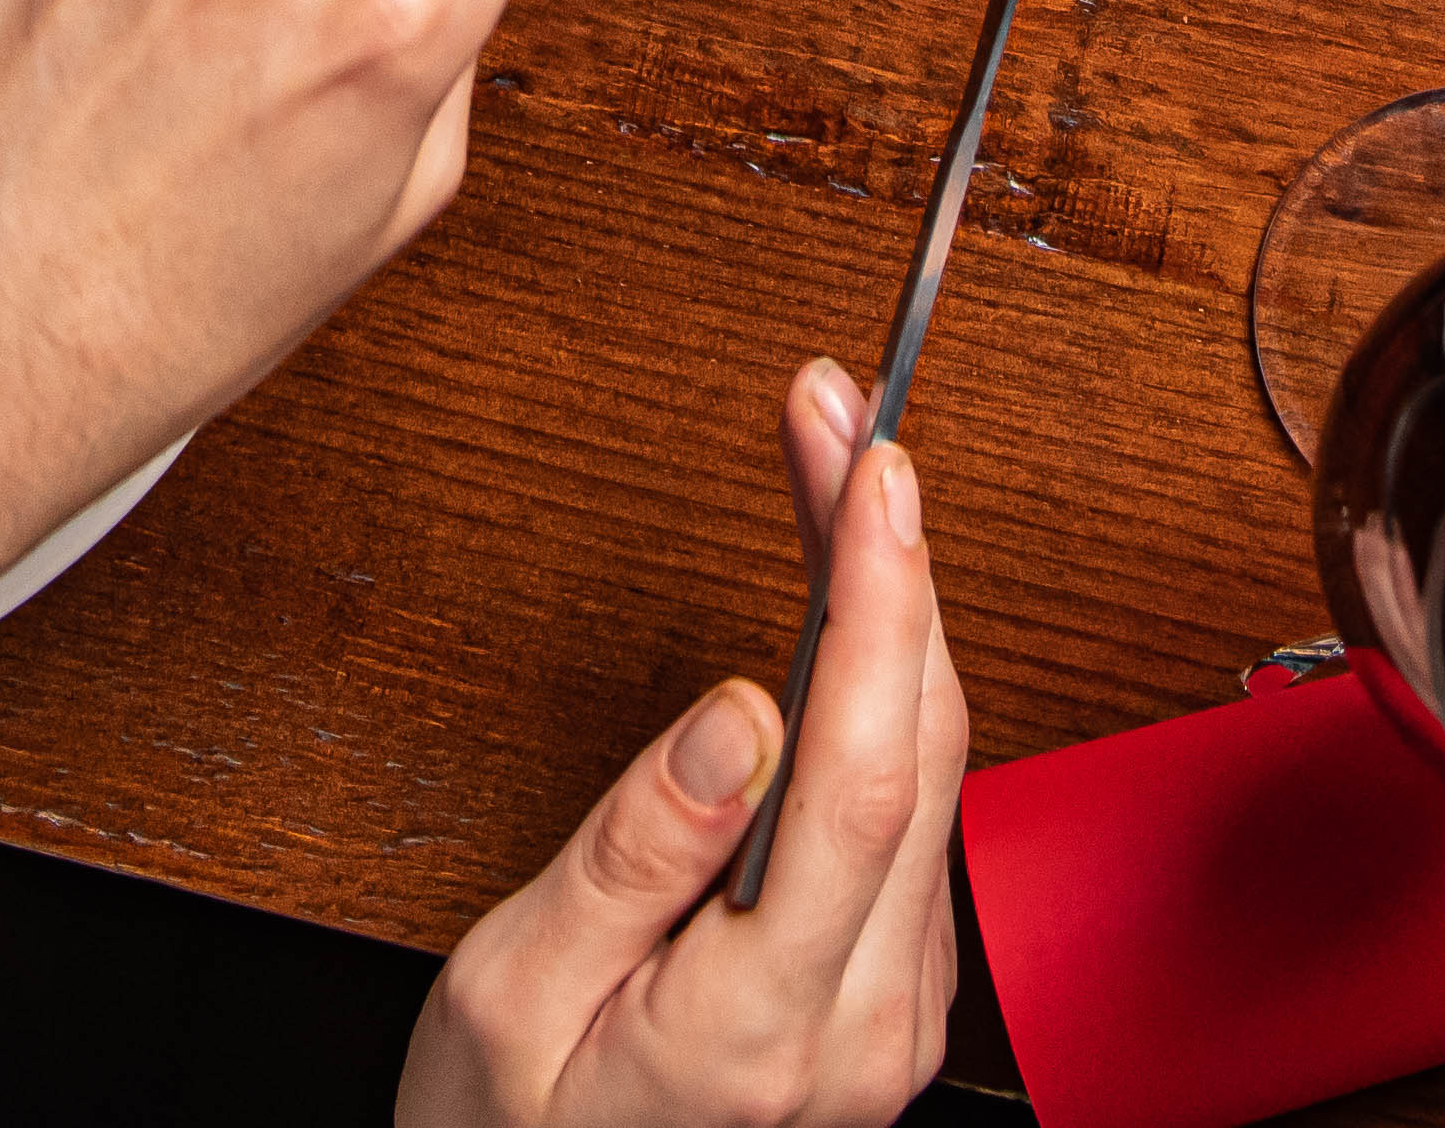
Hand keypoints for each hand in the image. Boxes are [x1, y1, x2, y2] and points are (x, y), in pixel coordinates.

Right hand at [399, 359, 966, 1127]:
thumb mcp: (513, 995)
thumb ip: (632, 853)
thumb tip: (741, 712)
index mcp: (767, 1030)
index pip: (865, 778)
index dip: (880, 601)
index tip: (870, 468)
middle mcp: (864, 1029)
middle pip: (921, 750)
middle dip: (887, 554)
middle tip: (834, 414)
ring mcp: (890, 1020)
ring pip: (931, 769)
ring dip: (889, 604)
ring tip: (831, 469)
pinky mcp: (887, 999)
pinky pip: (912, 810)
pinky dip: (884, 683)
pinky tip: (845, 606)